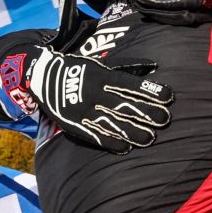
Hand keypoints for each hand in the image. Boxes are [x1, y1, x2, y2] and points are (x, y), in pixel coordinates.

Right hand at [19, 47, 174, 154]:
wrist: (43, 76)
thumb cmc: (80, 70)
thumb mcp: (102, 65)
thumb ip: (128, 67)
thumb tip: (155, 66)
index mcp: (103, 76)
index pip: (131, 85)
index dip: (150, 91)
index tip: (169, 97)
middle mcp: (95, 93)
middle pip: (125, 105)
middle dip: (147, 113)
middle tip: (165, 120)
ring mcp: (84, 110)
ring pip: (112, 123)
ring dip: (133, 132)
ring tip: (150, 138)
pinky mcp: (74, 124)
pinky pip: (94, 136)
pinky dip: (111, 143)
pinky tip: (126, 148)